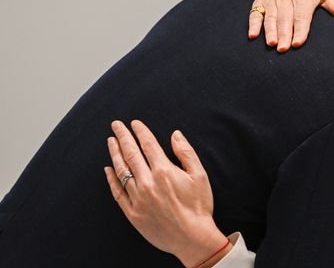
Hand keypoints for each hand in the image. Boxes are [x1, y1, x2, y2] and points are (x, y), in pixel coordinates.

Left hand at [104, 120, 231, 267]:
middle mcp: (147, 182)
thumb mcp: (200, 175)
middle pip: (131, 153)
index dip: (140, 131)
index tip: (134, 123)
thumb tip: (175, 135)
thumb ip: (186, 153)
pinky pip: (117, 192)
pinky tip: (108, 169)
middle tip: (116, 125)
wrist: (192, 237)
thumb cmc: (199, 206)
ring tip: (110, 141)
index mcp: (164, 171)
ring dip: (115, 154)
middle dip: (122, 136)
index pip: (148, 144)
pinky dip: (111, 179)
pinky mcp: (132, 213)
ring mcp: (137, 198)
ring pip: (121, 171)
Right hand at [249, 0, 333, 51]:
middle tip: (284, 49)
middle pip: (285, 19)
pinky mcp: (261, 1)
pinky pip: (255, 13)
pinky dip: (253, 24)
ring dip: (269, 31)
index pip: (302, 16)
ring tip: (271, 44)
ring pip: (270, 17)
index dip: (300, 29)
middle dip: (284, 34)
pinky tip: (253, 35)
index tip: (298, 43)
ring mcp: (272, 0)